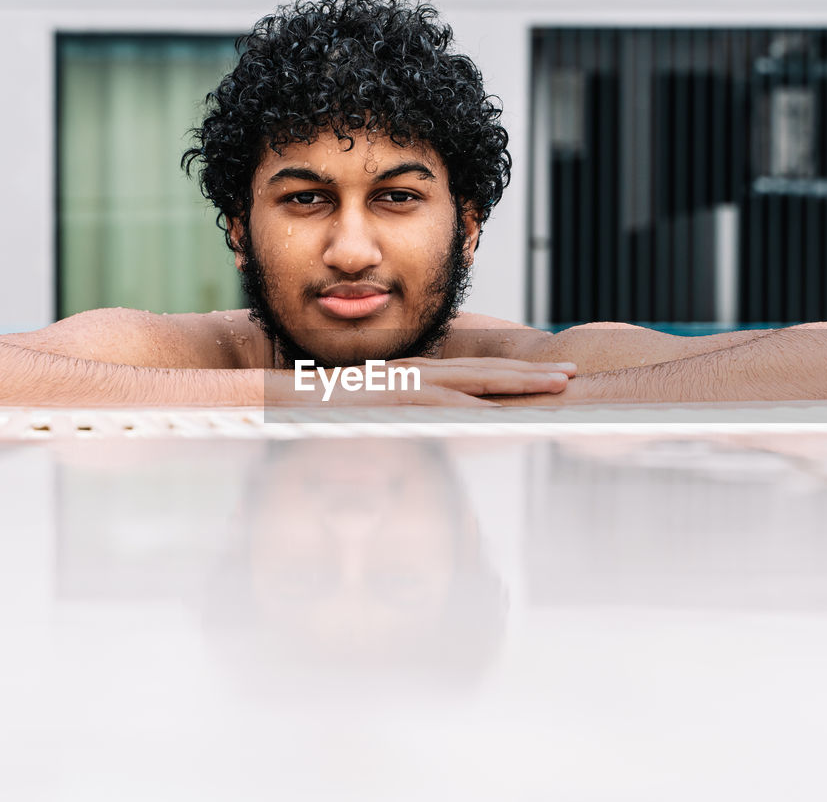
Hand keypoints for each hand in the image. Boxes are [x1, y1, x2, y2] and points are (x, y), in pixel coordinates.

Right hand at [271, 357, 576, 405]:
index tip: (543, 380)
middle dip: (528, 375)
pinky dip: (471, 403)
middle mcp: (407, 375)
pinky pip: (435, 399)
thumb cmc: (299, 414)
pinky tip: (503, 408)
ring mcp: (397, 384)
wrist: (256, 397)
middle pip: (479, 371)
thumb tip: (407, 456)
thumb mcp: (356, 422)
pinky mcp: (383, 397)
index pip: (466, 375)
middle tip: (571, 376)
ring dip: (516, 384)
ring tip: (558, 386)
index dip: (508, 376)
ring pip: (470, 380)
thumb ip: (386, 429)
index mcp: (405, 379)